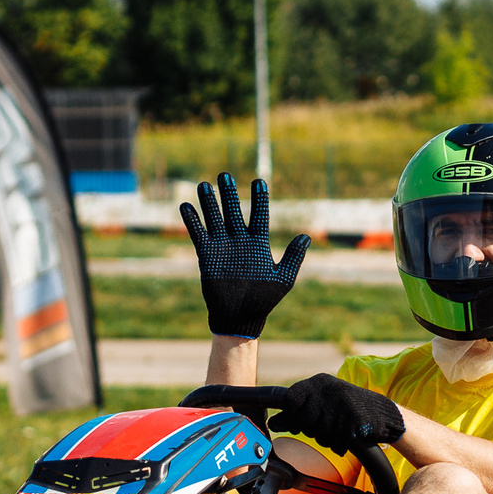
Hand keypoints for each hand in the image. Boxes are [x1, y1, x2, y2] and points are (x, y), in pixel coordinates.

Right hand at [181, 174, 308, 338]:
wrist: (240, 318)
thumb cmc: (264, 300)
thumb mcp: (284, 278)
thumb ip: (293, 257)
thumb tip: (306, 236)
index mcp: (259, 244)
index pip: (259, 215)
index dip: (259, 199)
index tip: (259, 181)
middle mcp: (240, 241)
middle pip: (233, 211)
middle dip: (229, 194)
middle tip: (224, 175)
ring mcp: (223, 247)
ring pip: (215, 219)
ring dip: (209, 203)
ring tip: (204, 185)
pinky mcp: (207, 256)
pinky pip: (199, 235)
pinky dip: (193, 221)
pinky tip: (186, 206)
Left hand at [269, 373, 406, 452]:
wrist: (382, 413)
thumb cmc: (346, 411)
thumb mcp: (321, 406)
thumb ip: (296, 414)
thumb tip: (272, 422)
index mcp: (318, 382)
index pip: (290, 399)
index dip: (292, 416)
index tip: (299, 424)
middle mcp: (328, 389)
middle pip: (303, 420)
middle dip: (313, 430)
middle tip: (327, 427)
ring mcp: (341, 402)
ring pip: (319, 433)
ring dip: (328, 439)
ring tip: (339, 431)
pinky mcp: (353, 418)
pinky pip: (335, 440)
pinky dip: (339, 444)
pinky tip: (347, 438)